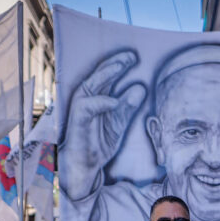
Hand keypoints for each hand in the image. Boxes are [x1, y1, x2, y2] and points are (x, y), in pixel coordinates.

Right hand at [60, 51, 146, 200]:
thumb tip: (141, 87)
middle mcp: (87, 98)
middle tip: (132, 56)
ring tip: (122, 66)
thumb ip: (129, 106)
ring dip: (107, 74)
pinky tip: (114, 102)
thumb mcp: (119, 121)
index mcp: (96, 96)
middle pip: (99, 75)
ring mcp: (81, 107)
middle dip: (115, 64)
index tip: (135, 57)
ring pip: (91, 85)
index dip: (120, 64)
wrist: (86, 164)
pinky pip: (87, 107)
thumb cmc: (99, 141)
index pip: (107, 75)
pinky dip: (100, 103)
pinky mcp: (78, 119)